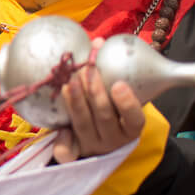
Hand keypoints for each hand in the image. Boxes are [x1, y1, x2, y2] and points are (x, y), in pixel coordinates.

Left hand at [52, 38, 145, 162]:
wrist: (101, 137)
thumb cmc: (111, 105)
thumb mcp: (117, 91)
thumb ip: (109, 68)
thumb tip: (98, 41)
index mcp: (131, 126)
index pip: (134, 118)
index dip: (128, 103)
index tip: (119, 85)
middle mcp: (114, 138)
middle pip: (104, 118)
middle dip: (94, 94)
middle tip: (86, 72)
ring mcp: (94, 145)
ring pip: (83, 126)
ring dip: (76, 104)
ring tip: (68, 84)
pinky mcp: (76, 152)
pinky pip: (68, 152)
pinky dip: (62, 142)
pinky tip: (60, 129)